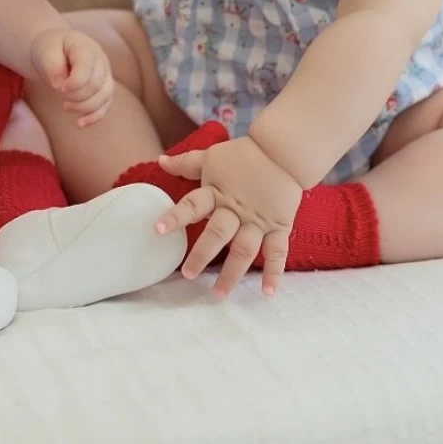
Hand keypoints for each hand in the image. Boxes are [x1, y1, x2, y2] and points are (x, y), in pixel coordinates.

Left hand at [30, 28, 113, 125]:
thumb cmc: (50, 48)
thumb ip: (52, 65)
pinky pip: (105, 105)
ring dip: (85, 107)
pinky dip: (94, 116)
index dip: (75, 82)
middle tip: (58, 93)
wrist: (56, 48)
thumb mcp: (45, 50)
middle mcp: (101, 61)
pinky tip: (80, 123)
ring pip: (105, 96)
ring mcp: (105, 75)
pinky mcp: (104, 88)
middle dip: (76, 95)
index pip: (88, 66)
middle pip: (96, 84)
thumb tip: (60, 86)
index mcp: (87, 48)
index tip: (58, 88)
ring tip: (65, 106)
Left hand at [155, 137, 302, 297]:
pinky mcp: (279, 225)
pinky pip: (277, 251)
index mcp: (217, 193)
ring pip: (244, 250)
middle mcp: (236, 209)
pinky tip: (268, 292)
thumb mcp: (213, 156)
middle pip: (218, 234)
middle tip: (189, 274)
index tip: (158, 230)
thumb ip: (187, 163)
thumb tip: (160, 160)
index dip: (176, 217)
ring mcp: (258, 220)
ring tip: (219, 293)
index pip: (193, 204)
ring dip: (232, 273)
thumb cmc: (245, 154)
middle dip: (202, 254)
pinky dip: (274, 272)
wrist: (284, 150)